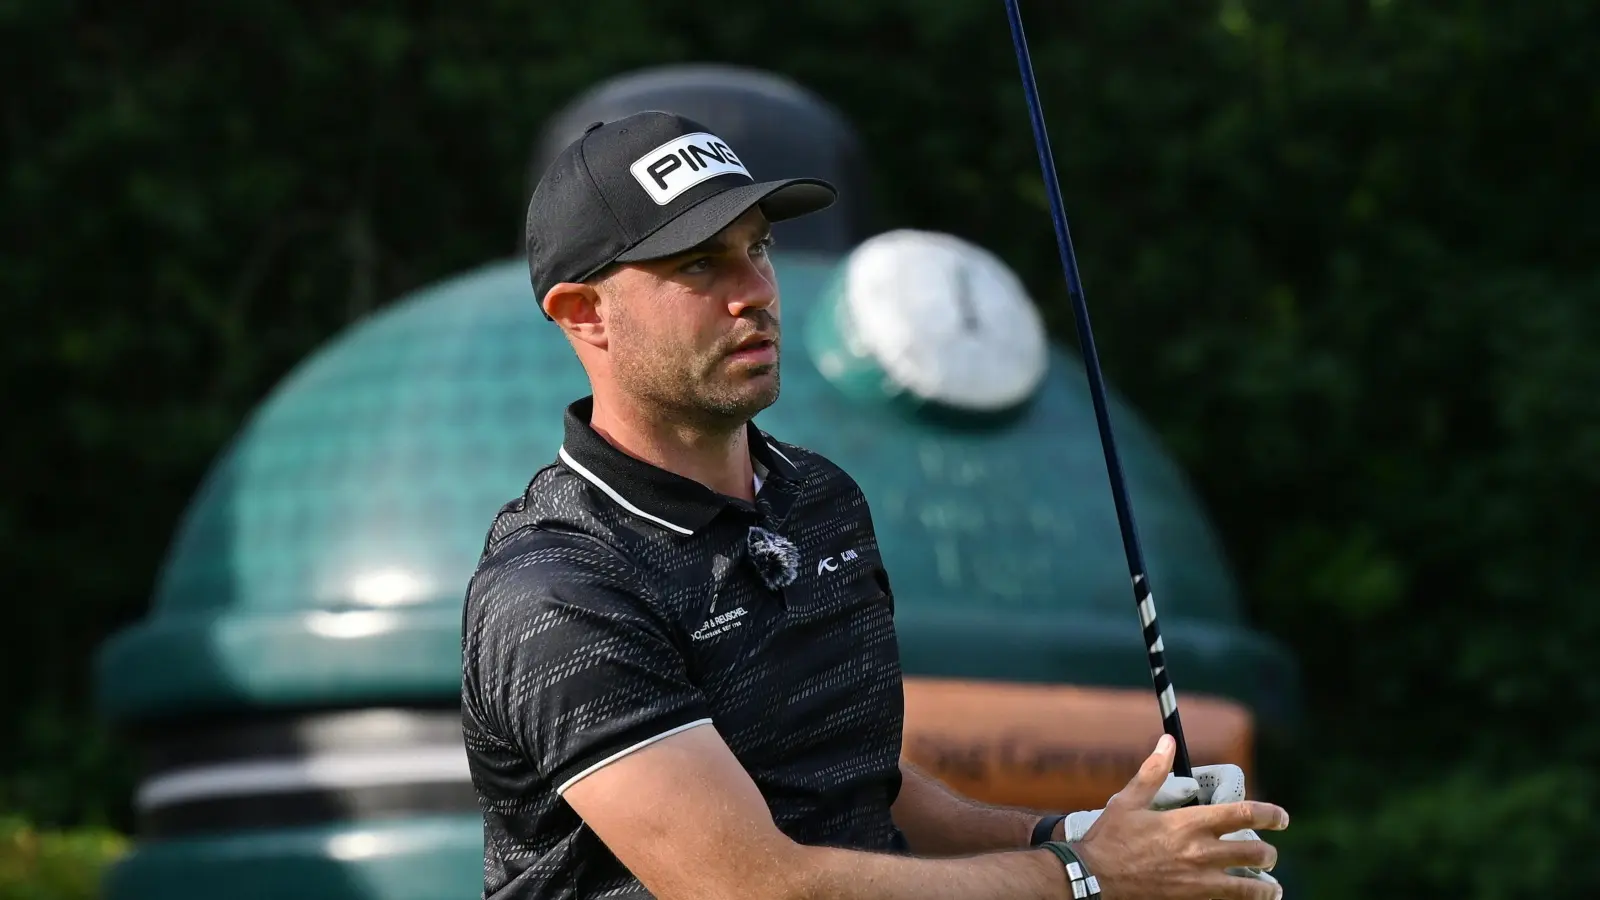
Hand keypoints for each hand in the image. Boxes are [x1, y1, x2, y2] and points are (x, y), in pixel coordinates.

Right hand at [1067, 735, 1287, 899]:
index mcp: (1189, 823)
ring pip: (1249, 888)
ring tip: (1272, 888)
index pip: (1244, 814)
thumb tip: (1167, 742)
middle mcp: (1200, 853)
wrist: (1093, 878)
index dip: (1271, 814)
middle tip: (1269, 854)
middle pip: (1255, 853)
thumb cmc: (1110, 838)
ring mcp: (1198, 882)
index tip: (1282, 818)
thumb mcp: (1129, 801)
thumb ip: (1153, 771)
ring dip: (1266, 887)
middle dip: (1269, 854)